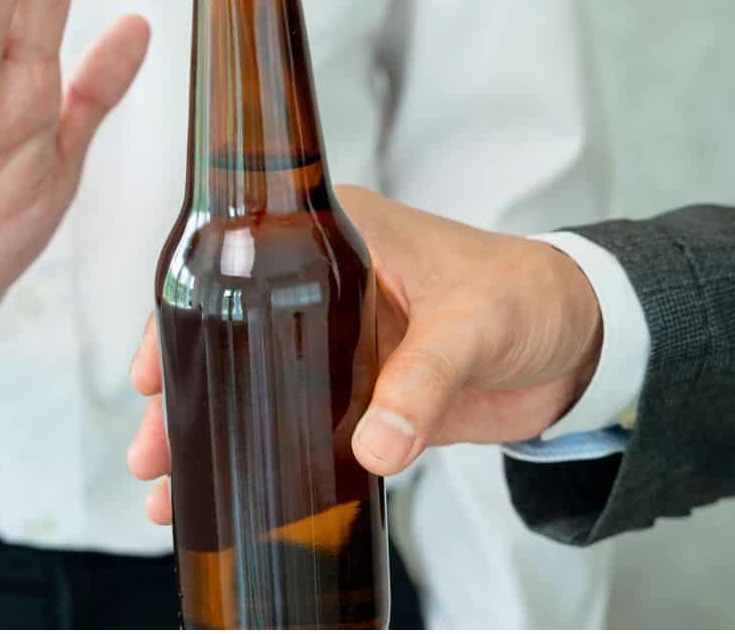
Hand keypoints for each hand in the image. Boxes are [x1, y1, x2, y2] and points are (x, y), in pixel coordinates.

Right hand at [125, 185, 603, 523]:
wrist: (584, 340)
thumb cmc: (529, 295)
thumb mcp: (473, 325)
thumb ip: (425, 381)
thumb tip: (375, 447)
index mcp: (338, 237)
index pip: (237, 264)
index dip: (186, 316)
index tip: (150, 371)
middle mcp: (325, 286)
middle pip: (232, 336)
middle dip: (185, 396)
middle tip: (152, 453)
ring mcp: (340, 345)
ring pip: (257, 389)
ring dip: (216, 434)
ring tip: (169, 492)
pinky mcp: (366, 396)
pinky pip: (302, 428)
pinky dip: (269, 460)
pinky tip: (237, 497)